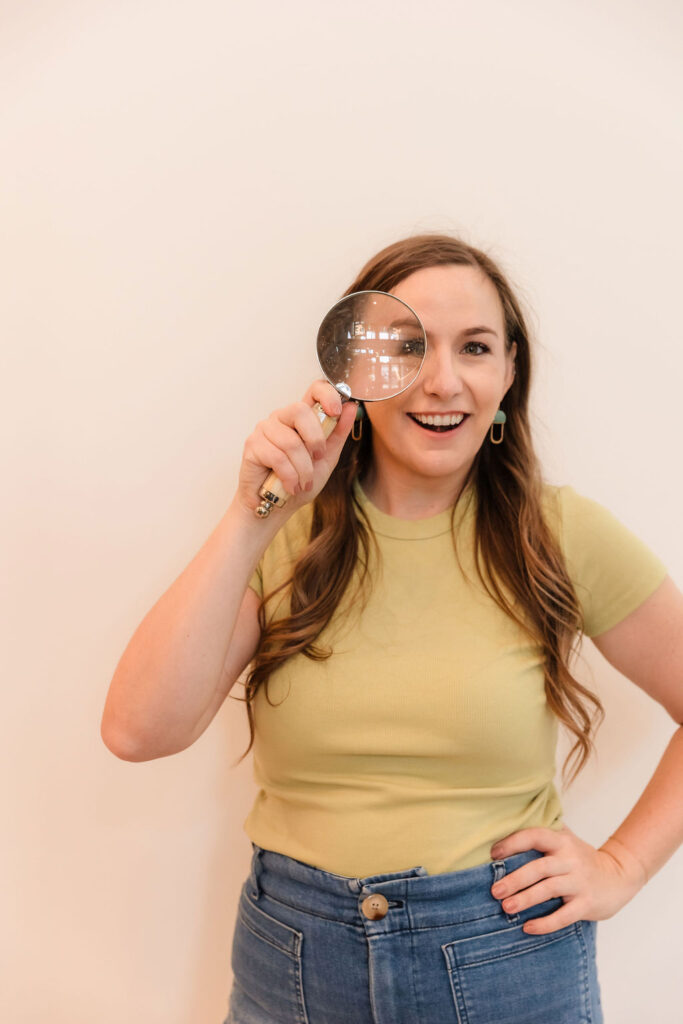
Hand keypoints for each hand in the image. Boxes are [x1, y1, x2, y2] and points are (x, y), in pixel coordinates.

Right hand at [237, 379, 356, 515]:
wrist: (276, 507)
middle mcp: (281, 418)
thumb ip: (337, 434)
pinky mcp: (252, 446)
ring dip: (303, 469)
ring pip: (291, 442)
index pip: (314, 390)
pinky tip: (291, 486)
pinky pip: (277, 458)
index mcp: (301, 418)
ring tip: (303, 483)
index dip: (327, 394)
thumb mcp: (326, 459)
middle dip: (315, 439)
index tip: (336, 411)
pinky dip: (290, 477)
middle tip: (318, 458)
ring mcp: (264, 430)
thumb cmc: (300, 481)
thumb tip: (351, 408)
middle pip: (300, 410)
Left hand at [488, 824, 648, 934]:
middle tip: (495, 890)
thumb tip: (507, 823)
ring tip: (506, 907)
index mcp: (561, 841)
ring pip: (549, 890)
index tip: (494, 854)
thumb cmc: (581, 858)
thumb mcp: (566, 838)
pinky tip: (528, 928)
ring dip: (525, 899)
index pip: (535, 836)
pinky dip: (545, 923)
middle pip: (539, 868)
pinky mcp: (587, 903)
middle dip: (515, 879)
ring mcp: (580, 882)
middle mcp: (570, 859)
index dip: (513, 843)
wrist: (619, 876)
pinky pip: (564, 915)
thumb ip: (543, 831)